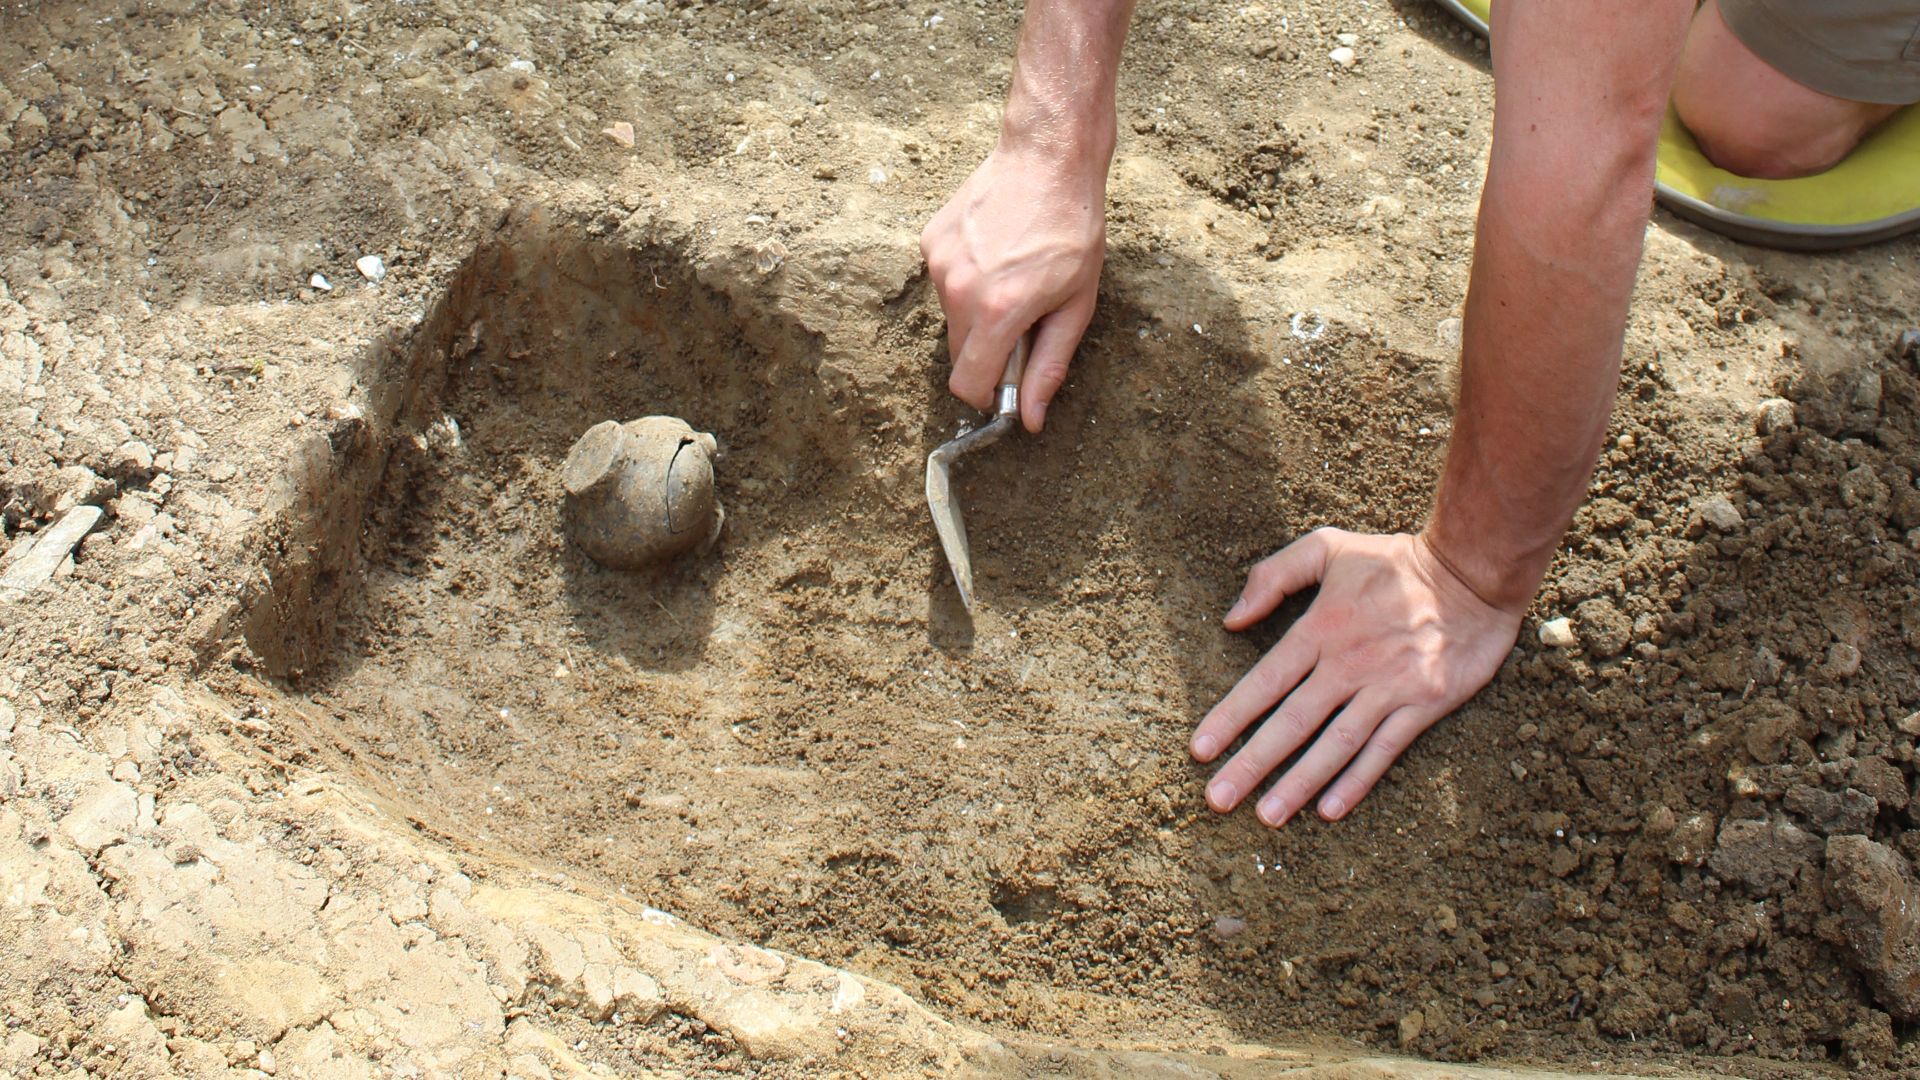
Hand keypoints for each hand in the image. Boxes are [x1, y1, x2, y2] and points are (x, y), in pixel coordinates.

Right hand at [921, 141, 1105, 431]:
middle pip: (959, 355)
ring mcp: (939, 264)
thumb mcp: (1076, 305)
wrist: (1047, 158)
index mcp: (998, 313)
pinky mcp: (930, 242)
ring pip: (952, 318)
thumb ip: (1048, 366)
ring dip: (978, 313)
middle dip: (987, 352)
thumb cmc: (1072, 230)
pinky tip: (994, 251)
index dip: (988, 395)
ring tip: (1012, 275)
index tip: (1007, 384)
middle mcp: (959, 291)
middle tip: (1023, 320)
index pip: (968, 385)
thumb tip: (1030, 419)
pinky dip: (967, 281)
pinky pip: (944, 283)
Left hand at [1191, 528, 1523, 826]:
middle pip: (1292, 722)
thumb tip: (1231, 618)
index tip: (1200, 750)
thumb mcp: (1328, 548)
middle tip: (1218, 799)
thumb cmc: (1395, 561)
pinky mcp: (1423, 703)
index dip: (1230, 718)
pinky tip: (1329, 809)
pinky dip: (1356, 781)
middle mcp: (1348, 664)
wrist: (1473, 571)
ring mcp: (1387, 687)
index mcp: (1320, 628)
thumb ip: (1273, 576)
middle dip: (1252, 763)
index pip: (1264, 682)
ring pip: (1334, 744)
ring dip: (1298, 783)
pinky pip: (1384, 750)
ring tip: (1267, 815)